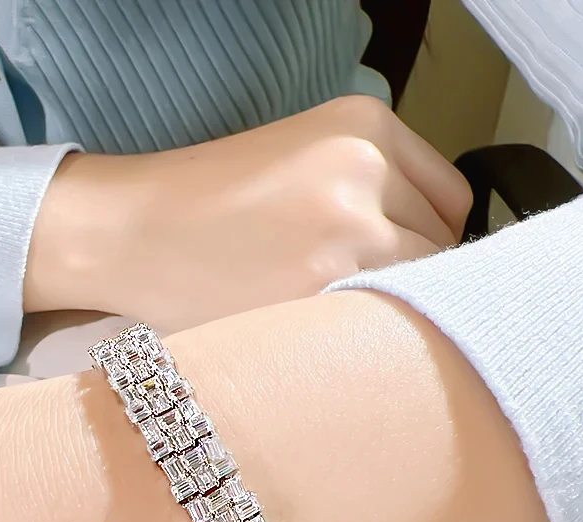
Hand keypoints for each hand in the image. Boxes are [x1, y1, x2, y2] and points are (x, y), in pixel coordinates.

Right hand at [26, 96, 471, 329]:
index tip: (394, 263)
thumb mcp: (303, 160)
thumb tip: (428, 248)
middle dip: (409, 276)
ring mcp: (349, 232)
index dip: (425, 239)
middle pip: (443, 248)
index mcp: (365, 126)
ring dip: (389, 309)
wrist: (130, 233)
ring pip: (421, 291)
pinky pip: (385, 325)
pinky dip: (363, 335)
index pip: (452, 199)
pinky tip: (318, 331)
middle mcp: (367, 170)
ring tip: (329, 313)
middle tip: (350, 292)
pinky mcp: (323, 292)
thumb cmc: (203, 206)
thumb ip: (373, 187)